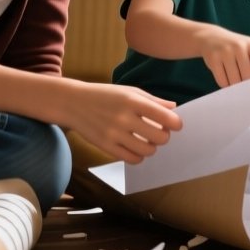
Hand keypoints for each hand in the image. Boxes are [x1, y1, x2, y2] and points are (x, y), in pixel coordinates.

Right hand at [65, 83, 182, 164]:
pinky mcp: (105, 146)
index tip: (175, 124)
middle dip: (164, 136)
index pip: (164, 116)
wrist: (74, 103)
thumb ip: (153, 100)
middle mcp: (124, 118)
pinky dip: (138, 156)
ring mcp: (114, 134)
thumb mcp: (129, 91)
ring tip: (147, 141)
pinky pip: (131, 159)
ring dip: (152, 148)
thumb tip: (174, 108)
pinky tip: (135, 148)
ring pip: (147, 151)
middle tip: (159, 133)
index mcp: (133, 101)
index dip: (175, 123)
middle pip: (159, 137)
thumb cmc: (105, 95)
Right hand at [195, 26, 249, 87]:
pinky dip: (225, 84)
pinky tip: (225, 76)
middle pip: (247, 76)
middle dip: (246, 83)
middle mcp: (239, 46)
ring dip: (235, 85)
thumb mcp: (248, 49)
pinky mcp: (213, 59)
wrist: (211, 37)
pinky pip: (222, 81)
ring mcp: (225, 52)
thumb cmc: (235, 49)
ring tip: (233, 78)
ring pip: (235, 81)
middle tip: (243, 81)